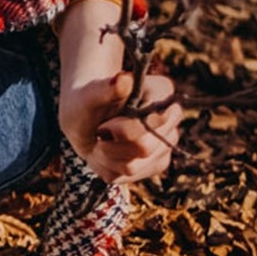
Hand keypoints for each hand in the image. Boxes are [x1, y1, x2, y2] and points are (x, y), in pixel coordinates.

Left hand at [60, 65, 183, 183]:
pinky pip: (128, 176)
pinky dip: (108, 167)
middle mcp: (171, 118)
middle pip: (144, 147)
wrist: (85, 120)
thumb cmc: (87, 101)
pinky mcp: (156, 163)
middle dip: (111, 144)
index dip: (124, 129)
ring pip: (133, 166)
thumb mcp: (88, 94)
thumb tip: (122, 79)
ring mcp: (166, 143)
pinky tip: (106, 153)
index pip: (155, 121)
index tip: (104, 125)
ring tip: (101, 141)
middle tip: (99, 132)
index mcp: (162, 92)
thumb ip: (104, 89)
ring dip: (106, 156)